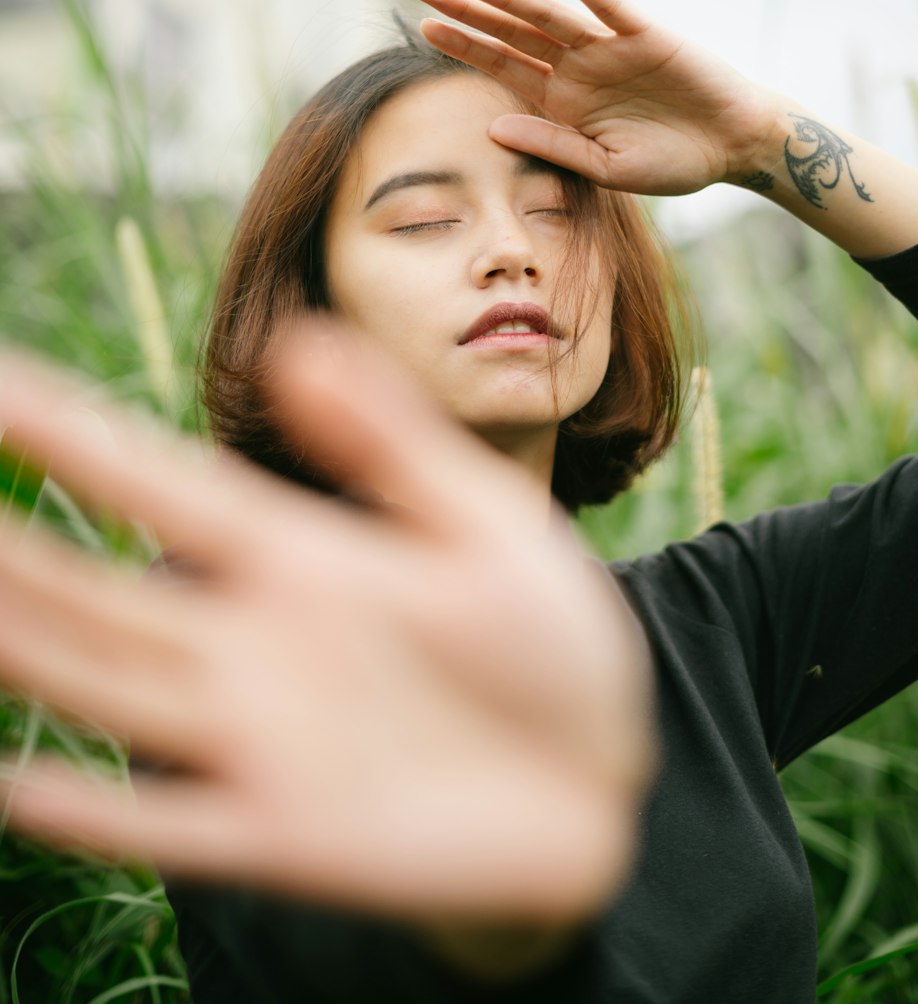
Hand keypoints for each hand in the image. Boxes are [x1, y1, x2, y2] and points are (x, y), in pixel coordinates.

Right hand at [0, 323, 655, 927]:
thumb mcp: (484, 521)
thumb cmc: (544, 637)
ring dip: (25, 652)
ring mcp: (264, 740)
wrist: (604, 780)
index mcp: (301, 555)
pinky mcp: (291, 834)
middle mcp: (256, 643)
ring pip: (111, 689)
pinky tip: (17, 789)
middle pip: (99, 592)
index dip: (68, 434)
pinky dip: (100, 815)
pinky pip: (177, 828)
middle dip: (11, 549)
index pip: (158, 484)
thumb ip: (391, 441)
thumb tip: (296, 339)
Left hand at [413, 0, 780, 196]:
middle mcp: (577, 68)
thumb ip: (552, 145)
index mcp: (563, 101)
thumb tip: (492, 128)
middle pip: (511, 33)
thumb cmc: (674, 162)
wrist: (734, 146)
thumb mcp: (606, 167)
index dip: (464, 47)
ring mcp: (608, 48)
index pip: (502, 67)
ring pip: (547, 16)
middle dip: (466, 11)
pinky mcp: (645, 35)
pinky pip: (608, 6)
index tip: (424, 29)